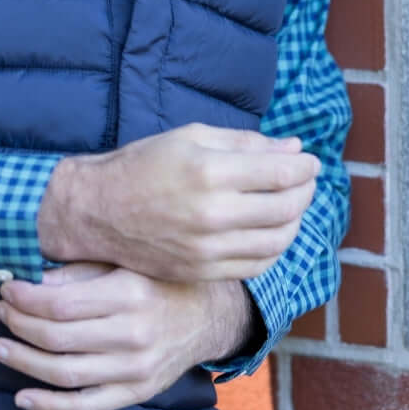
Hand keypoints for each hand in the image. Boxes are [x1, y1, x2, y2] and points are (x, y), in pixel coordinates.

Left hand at [0, 262, 255, 409]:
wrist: (205, 315)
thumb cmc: (156, 280)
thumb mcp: (123, 262)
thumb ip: (80, 271)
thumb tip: (32, 279)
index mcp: (127, 293)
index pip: (60, 303)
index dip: (25, 298)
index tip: (6, 289)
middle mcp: (132, 334)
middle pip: (58, 337)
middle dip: (20, 324)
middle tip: (0, 311)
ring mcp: (135, 369)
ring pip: (65, 373)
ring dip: (25, 361)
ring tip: (0, 347)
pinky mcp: (136, 392)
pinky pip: (86, 406)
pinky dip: (50, 405)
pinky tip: (23, 395)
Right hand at [37, 123, 318, 282]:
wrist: (97, 210)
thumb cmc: (143, 164)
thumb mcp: (190, 138)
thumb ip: (244, 143)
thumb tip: (293, 148)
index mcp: (208, 172)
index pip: (280, 174)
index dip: (304, 167)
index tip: (310, 161)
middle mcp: (212, 213)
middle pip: (286, 209)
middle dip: (305, 191)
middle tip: (305, 180)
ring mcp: (208, 248)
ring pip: (278, 241)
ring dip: (295, 221)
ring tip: (291, 204)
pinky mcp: (203, 271)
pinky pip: (257, 265)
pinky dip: (275, 248)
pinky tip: (271, 230)